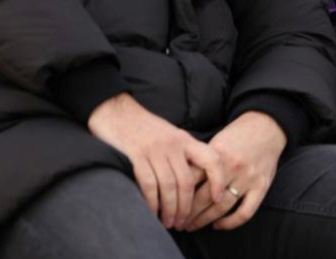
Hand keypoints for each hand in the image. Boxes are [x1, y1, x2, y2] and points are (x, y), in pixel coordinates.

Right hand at [87, 93, 225, 230]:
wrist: (117, 112)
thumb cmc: (145, 128)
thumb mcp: (171, 136)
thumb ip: (183, 154)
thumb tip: (194, 182)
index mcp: (185, 140)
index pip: (211, 159)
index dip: (218, 180)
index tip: (218, 198)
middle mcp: (173, 145)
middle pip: (187, 181)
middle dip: (187, 206)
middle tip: (184, 223)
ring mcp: (155, 150)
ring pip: (169, 185)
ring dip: (170, 208)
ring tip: (169, 222)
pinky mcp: (136, 156)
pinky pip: (148, 184)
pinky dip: (152, 202)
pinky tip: (152, 212)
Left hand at [184, 111, 287, 231]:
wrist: (266, 127)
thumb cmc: (237, 135)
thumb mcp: (215, 142)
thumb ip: (201, 162)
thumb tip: (178, 182)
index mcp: (217, 155)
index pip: (191, 180)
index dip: (177, 195)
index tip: (168, 206)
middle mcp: (232, 167)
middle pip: (203, 197)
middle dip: (187, 213)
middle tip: (177, 221)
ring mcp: (248, 178)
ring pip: (221, 207)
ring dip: (204, 220)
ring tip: (192, 226)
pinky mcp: (262, 186)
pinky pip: (245, 212)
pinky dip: (231, 223)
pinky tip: (218, 225)